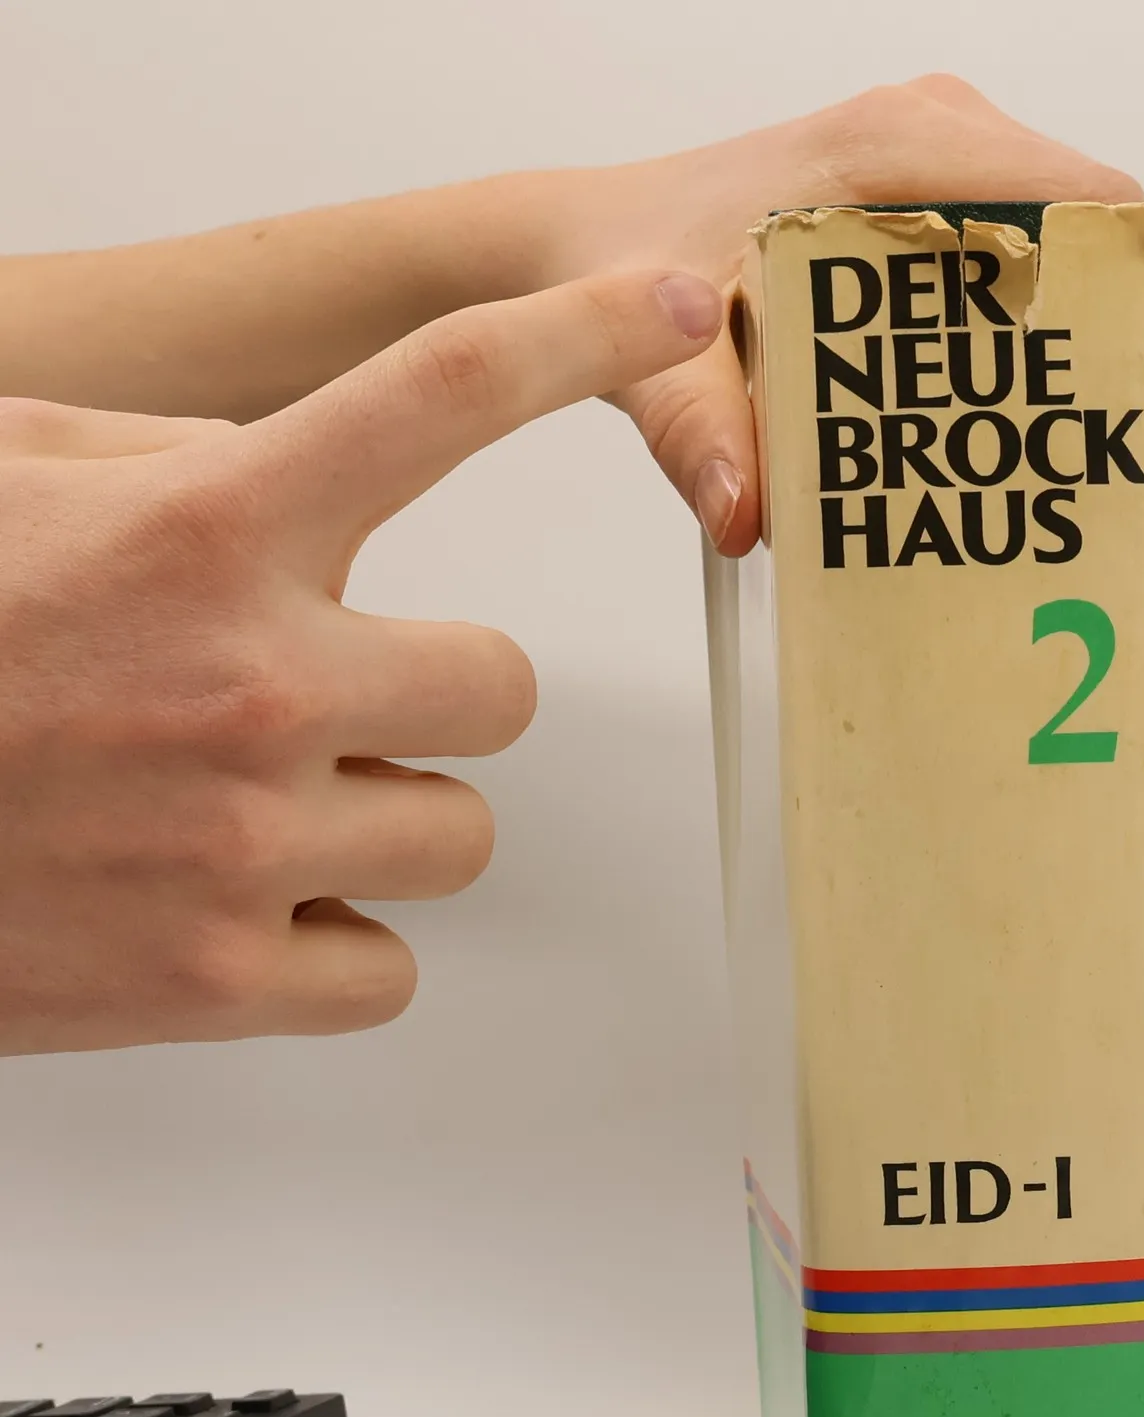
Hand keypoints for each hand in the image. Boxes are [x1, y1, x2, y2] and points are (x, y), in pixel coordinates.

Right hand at [0, 267, 722, 1055]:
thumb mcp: (13, 484)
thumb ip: (178, 462)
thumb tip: (311, 480)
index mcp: (199, 528)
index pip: (441, 394)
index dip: (583, 332)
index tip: (678, 302)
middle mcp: (247, 685)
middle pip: (502, 688)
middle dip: (429, 696)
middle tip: (322, 701)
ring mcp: (239, 849)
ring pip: (456, 835)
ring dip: (378, 818)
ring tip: (242, 807)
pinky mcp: (216, 988)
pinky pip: (388, 971)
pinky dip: (329, 948)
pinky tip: (233, 909)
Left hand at [511, 75, 1143, 555]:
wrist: (586, 242)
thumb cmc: (628, 274)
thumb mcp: (659, 367)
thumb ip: (701, 437)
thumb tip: (744, 512)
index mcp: (884, 150)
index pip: (1071, 192)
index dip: (1108, 292)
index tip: (1097, 393)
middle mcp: (921, 130)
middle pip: (1074, 224)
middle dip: (1077, 332)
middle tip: (1052, 438)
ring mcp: (926, 153)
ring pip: (1045, 239)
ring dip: (1042, 334)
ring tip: (1018, 428)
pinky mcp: (918, 188)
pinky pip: (1005, 243)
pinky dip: (1005, 320)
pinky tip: (977, 397)